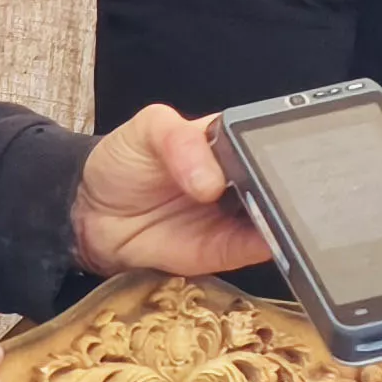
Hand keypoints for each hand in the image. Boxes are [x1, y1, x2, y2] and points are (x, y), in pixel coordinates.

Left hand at [72, 104, 272, 279]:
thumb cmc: (124, 161)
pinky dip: (268, 247)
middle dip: (289, 186)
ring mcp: (235, 217)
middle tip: (289, 188)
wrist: (91, 213)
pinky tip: (272, 238)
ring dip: (285, 219)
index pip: (266, 139)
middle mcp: (241, 179)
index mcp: (230, 141)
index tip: (287, 152)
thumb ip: (180, 141)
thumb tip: (213, 181)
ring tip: (286, 213)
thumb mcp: (148, 130)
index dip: (281, 144)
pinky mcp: (225, 250)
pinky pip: (254, 251)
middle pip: (279, 182)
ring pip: (275, 218)